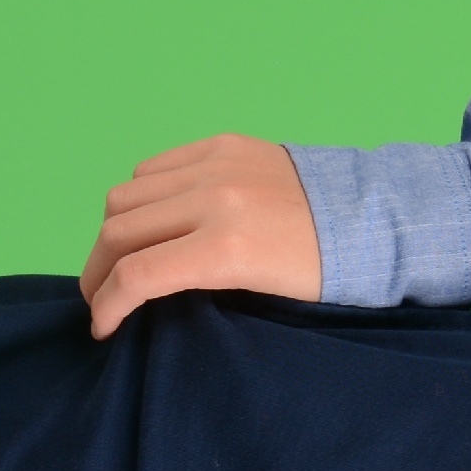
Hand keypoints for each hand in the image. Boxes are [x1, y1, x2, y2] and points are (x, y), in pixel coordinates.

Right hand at [80, 134, 319, 337]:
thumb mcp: (262, 298)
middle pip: (119, 232)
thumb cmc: (323, 274)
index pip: (136, 276)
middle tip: (100, 295)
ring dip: (114, 231)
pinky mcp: (222, 144)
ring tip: (122, 257)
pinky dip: (141, 195)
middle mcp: (214, 200)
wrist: (372, 218)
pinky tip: (151, 219)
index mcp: (229, 249)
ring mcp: (216, 165)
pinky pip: (154, 167)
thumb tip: (140, 293)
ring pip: (126, 195)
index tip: (102, 327)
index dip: (107, 306)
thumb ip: (195, 289)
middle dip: (97, 272)